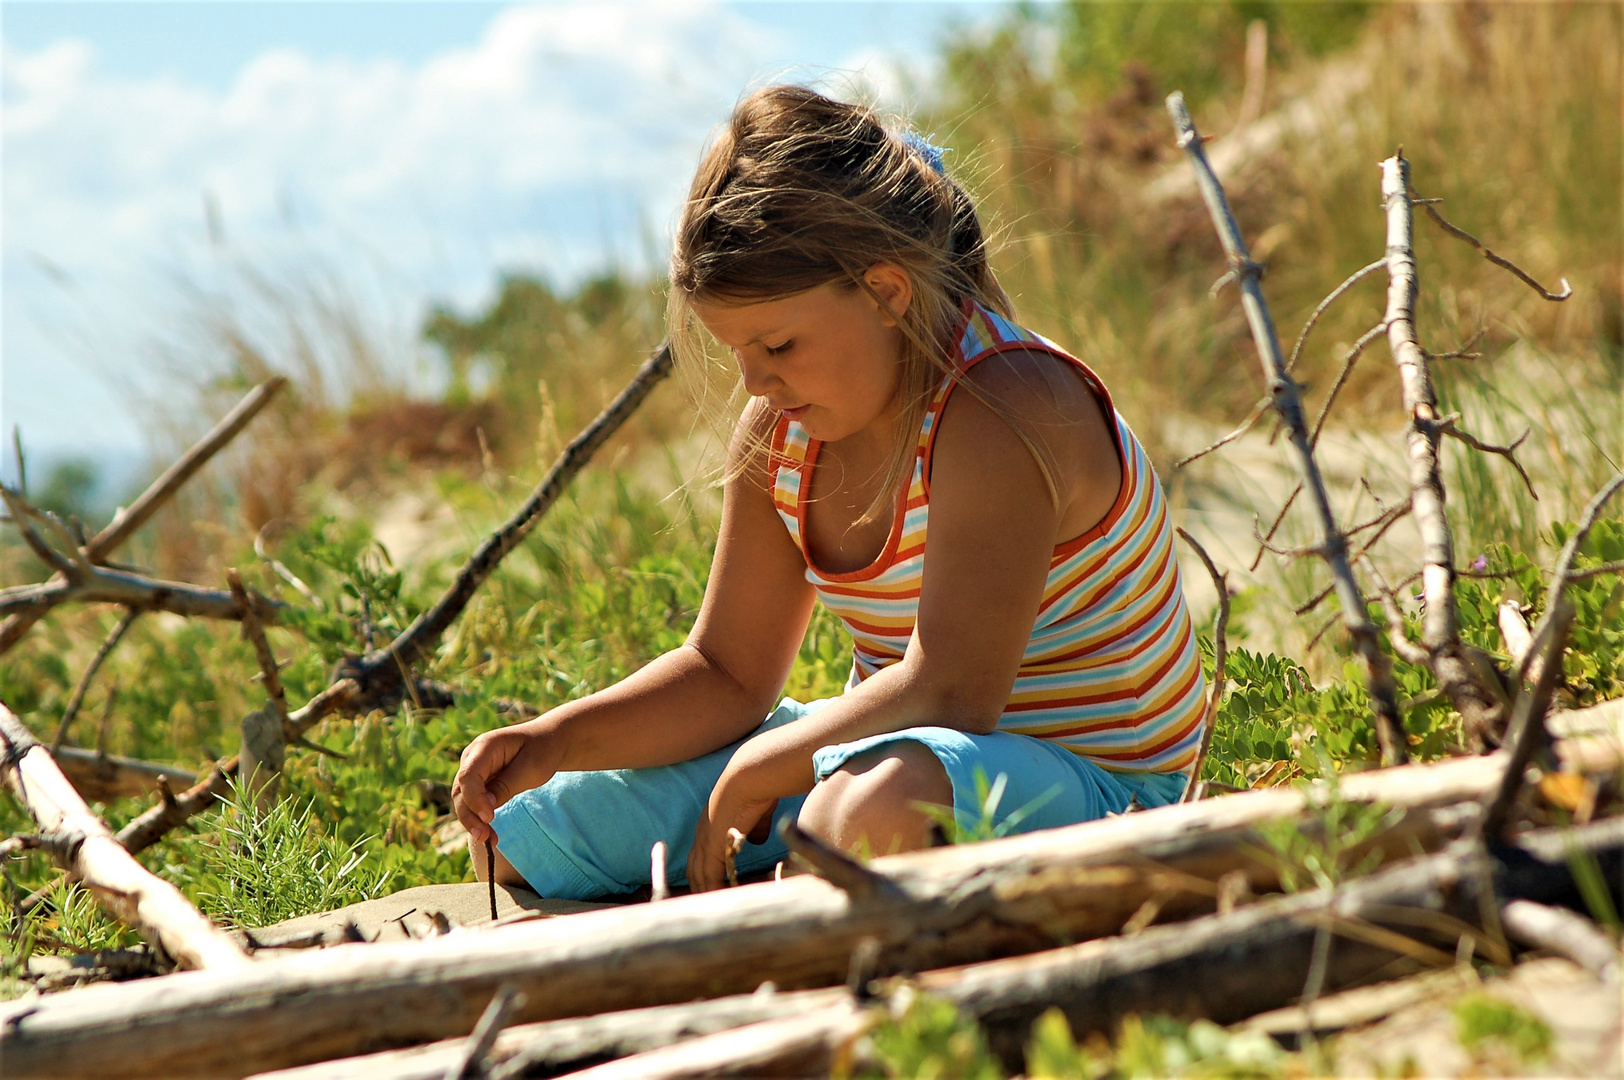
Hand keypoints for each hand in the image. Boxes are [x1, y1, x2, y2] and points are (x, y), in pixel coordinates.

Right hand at [452, 722, 562, 844]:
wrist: (549, 742)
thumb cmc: (542, 751)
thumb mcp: (531, 768)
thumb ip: (505, 787)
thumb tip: (483, 810)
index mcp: (484, 747)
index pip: (469, 775)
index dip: (475, 799)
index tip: (489, 818)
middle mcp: (472, 758)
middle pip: (461, 791)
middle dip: (470, 816)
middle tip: (485, 837)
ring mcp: (473, 771)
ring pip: (463, 801)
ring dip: (473, 822)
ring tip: (490, 840)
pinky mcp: (479, 784)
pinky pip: (473, 804)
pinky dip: (480, 820)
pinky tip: (491, 837)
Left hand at [688, 768, 778, 892]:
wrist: (749, 778)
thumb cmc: (756, 789)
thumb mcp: (756, 813)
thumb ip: (754, 829)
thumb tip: (756, 841)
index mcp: (710, 823)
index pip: (701, 854)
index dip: (704, 871)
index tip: (710, 885)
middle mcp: (701, 833)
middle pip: (693, 868)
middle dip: (699, 886)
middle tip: (706, 904)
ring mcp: (704, 840)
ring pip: (698, 875)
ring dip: (705, 891)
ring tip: (712, 907)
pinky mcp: (711, 848)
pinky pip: (709, 877)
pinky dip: (713, 890)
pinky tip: (720, 901)